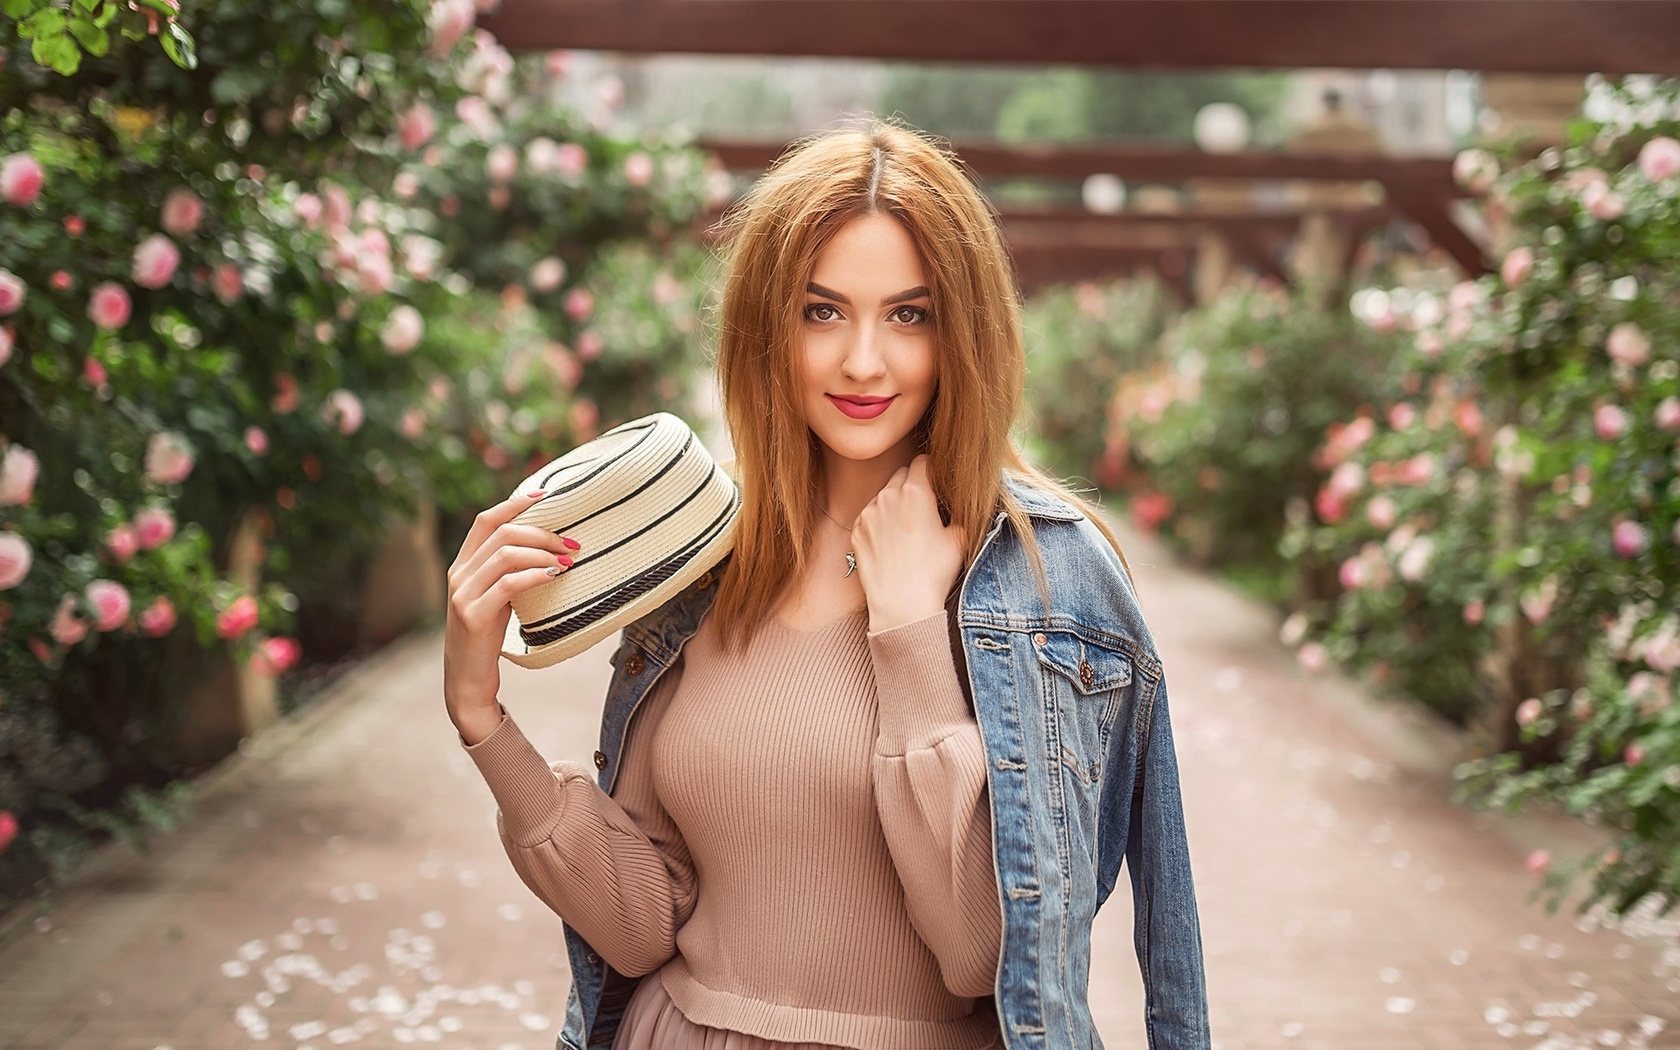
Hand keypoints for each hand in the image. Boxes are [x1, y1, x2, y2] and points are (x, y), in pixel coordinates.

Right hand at [444, 488, 580, 742]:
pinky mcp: (472, 616)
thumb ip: (510, 572)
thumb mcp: (498, 598)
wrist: (468, 682)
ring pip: (505, 554)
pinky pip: (507, 584)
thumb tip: (550, 548)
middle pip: (502, 533)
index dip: (515, 503)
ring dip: (542, 552)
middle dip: (542, 532)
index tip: (546, 495)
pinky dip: (534, 574)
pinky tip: (554, 576)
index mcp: (463, 565)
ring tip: (568, 561)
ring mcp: (462, 594)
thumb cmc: (489, 638)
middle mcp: (458, 574)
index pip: (486, 520)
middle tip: (572, 544)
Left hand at [852, 455, 966, 632]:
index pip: (923, 462)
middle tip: (926, 508)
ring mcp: (868, 513)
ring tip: (909, 529)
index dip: (933, 471)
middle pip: (902, 475)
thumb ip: (960, 511)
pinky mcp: (856, 530)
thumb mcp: (960, 539)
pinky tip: (892, 542)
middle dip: (914, 485)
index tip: (938, 483)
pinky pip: (870, 514)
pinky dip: (881, 521)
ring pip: (884, 495)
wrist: (901, 606)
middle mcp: (887, 496)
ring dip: (896, 503)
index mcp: (915, 492)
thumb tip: (962, 500)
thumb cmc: (934, 573)